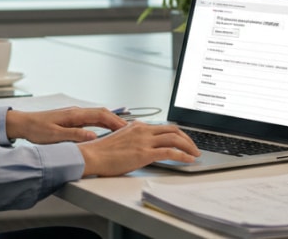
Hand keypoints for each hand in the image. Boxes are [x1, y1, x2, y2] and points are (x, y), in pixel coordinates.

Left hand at [5, 107, 127, 143]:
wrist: (24, 124)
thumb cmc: (37, 130)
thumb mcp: (55, 136)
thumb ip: (75, 136)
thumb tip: (94, 137)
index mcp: (75, 115)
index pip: (101, 115)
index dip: (116, 122)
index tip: (128, 130)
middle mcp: (77, 112)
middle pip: (103, 113)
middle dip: (117, 120)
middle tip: (131, 131)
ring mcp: (75, 114)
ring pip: (98, 115)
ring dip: (111, 121)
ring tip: (123, 131)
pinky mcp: (72, 119)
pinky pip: (92, 119)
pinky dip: (102, 123)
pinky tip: (106, 130)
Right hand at [77, 121, 199, 176]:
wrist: (92, 156)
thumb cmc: (101, 151)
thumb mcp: (119, 139)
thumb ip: (132, 137)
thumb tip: (140, 142)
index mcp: (136, 126)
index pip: (163, 126)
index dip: (177, 133)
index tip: (183, 140)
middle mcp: (142, 130)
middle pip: (173, 129)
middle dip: (187, 138)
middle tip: (193, 147)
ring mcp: (144, 141)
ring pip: (174, 138)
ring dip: (189, 146)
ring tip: (195, 154)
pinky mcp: (144, 153)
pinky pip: (170, 152)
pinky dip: (183, 155)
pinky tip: (189, 160)